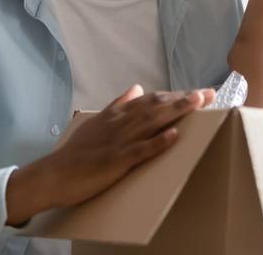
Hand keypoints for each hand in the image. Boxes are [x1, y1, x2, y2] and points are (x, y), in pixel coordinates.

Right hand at [5, 84, 214, 225]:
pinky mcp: (115, 161)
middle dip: (184, 99)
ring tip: (198, 103)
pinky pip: (140, 150)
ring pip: (152, 121)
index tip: (199, 92)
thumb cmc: (77, 152)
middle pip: (157, 106)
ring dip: (176, 111)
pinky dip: (157, 142)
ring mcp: (118, 141)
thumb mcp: (97, 121)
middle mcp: (120, 123)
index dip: (177, 94)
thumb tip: (136, 88)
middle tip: (209, 93)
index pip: (152, 100)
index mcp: (117, 114)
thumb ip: (118, 104)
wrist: (53, 174)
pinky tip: (174, 136)